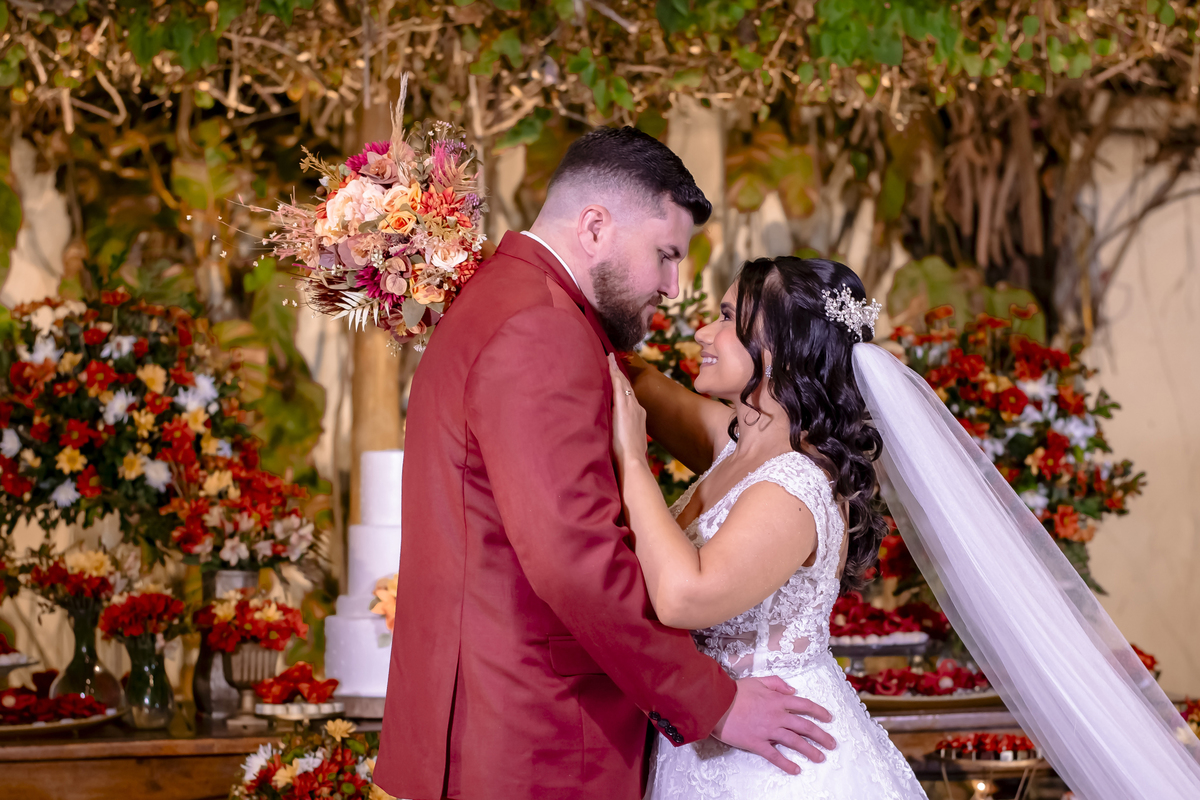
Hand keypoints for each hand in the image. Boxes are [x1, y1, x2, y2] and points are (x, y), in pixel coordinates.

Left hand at [608, 353, 647, 469]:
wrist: (633, 462)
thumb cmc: (629, 459)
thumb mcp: (629, 445)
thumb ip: (623, 438)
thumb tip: (618, 440)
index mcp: (638, 418)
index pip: (629, 398)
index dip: (623, 387)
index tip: (618, 378)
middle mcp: (637, 409)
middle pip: (627, 388)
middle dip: (620, 375)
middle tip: (612, 362)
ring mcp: (631, 407)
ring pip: (623, 383)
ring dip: (616, 371)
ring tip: (609, 359)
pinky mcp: (623, 407)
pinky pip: (618, 384)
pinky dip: (613, 372)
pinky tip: (608, 362)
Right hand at [711, 676, 836, 774]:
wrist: (716, 703)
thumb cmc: (734, 691)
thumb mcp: (758, 680)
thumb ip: (777, 683)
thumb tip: (792, 690)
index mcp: (778, 700)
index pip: (805, 705)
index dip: (819, 712)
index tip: (829, 718)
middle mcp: (777, 716)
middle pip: (805, 727)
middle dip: (822, 736)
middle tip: (832, 744)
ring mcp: (768, 731)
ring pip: (795, 742)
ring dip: (810, 751)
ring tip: (820, 758)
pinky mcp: (757, 743)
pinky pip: (775, 756)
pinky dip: (786, 764)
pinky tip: (796, 770)